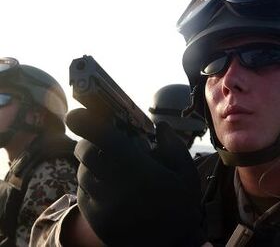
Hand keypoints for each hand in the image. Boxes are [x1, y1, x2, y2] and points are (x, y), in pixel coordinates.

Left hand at [66, 108, 205, 246]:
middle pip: (85, 153)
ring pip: (82, 172)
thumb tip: (161, 126)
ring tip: (109, 167)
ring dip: (90, 163)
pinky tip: (108, 186)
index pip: (104, 141)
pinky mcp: (95, 220)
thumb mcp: (186, 175)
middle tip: (99, 141)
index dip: (86, 123)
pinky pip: (82, 192)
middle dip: (87, 141)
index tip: (75, 114)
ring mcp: (102, 207)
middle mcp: (116, 189)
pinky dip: (90, 182)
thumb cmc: (179, 207)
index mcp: (140, 173)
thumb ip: (173, 147)